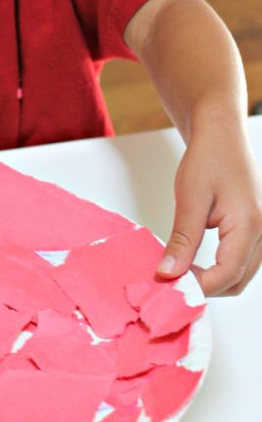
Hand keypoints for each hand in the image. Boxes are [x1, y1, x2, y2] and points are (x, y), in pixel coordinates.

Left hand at [156, 130, 261, 294]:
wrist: (221, 134)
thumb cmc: (208, 158)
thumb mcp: (190, 199)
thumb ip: (182, 240)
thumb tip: (169, 273)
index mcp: (250, 225)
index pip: (227, 275)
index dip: (198, 286)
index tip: (170, 287)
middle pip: (236, 281)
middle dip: (205, 288)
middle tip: (172, 282)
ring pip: (240, 274)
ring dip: (212, 280)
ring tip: (180, 271)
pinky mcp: (255, 230)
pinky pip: (241, 260)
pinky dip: (219, 267)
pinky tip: (194, 260)